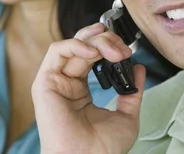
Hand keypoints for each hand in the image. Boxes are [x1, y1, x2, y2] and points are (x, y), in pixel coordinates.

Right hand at [32, 23, 145, 153]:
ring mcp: (55, 81)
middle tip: (123, 49)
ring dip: (94, 41)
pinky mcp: (45, 82)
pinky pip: (57, 51)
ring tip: (113, 50)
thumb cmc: (103, 149)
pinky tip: (93, 51)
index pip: (91, 55)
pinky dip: (76, 44)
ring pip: (71, 44)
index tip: (127, 49)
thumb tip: (138, 69)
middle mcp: (65, 82)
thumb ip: (132, 92)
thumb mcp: (126, 116)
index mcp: (79, 90)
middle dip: (105, 40)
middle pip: (83, 46)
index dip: (108, 45)